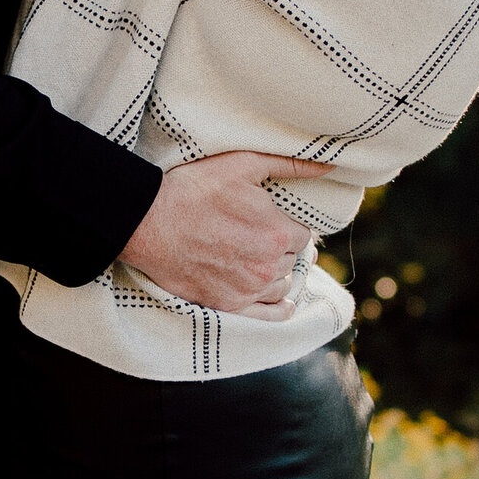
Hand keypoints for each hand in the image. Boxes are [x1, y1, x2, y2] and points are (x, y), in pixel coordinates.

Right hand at [119, 151, 331, 320]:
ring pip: (284, 284)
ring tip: (265, 260)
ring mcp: (249, 289)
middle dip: (283, 247)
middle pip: (293, 259)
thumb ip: (290, 164)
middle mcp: (268, 265)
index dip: (288, 224)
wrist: (148, 221)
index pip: (303, 234)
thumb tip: (330, 164)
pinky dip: (281, 306)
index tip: (274, 219)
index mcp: (278, 231)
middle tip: (264, 236)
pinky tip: (283, 299)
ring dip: (280, 272)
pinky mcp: (229, 305)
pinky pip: (271, 314)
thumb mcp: (242, 165)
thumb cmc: (193, 189)